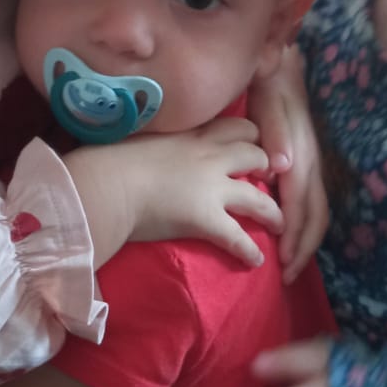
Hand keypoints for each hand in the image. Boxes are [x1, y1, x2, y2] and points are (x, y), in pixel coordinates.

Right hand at [69, 119, 281, 269]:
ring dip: (273, 212)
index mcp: (192, 135)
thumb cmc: (108, 160)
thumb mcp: (140, 138)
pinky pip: (238, 238)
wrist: (106, 184)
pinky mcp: (206, 219)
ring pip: (258, 197)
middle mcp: (209, 157)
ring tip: (279, 224)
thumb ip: (157, 140)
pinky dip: (249, 250)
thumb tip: (147, 146)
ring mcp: (212, 189)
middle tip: (267, 180)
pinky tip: (256, 260)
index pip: (234, 126)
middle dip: (266, 167)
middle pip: (254, 155)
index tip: (249, 147)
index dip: (248, 136)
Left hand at [247, 48, 328, 282]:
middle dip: (304, 249)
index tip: (282, 265)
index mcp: (302, 158)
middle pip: (317, 217)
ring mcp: (314, 164)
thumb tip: (281, 167)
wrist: (286, 66)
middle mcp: (312, 165)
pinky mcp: (309, 162)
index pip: (301, 208)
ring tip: (291, 263)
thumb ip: (275, 134)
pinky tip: (293, 234)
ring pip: (319, 211)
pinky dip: (306, 224)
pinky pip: (313, 201)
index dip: (294, 238)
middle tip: (287, 276)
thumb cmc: (271, 87)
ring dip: (307, 240)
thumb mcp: (268, 104)